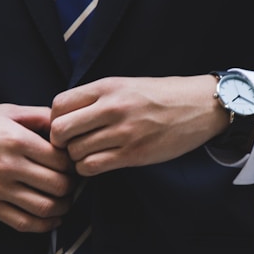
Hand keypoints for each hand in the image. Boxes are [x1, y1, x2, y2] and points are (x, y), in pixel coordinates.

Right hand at [0, 104, 74, 231]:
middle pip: (58, 185)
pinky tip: (51, 218)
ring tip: (65, 200)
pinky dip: (44, 225)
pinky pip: (23, 223)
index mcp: (16, 139)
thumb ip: (39, 116)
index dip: (73, 163)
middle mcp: (8, 166)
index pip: (61, 160)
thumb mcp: (6, 111)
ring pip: (45, 208)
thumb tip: (66, 124)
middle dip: (71, 186)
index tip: (73, 162)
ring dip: (63, 207)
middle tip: (72, 182)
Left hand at [50, 75, 229, 175]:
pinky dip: (88, 169)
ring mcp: (123, 132)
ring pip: (75, 152)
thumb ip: (95, 98)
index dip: (54, 119)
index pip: (58, 105)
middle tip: (70, 145)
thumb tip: (63, 116)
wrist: (199, 106)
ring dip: (76, 158)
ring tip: (88, 154)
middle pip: (60, 130)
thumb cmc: (160, 96)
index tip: (65, 127)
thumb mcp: (125, 85)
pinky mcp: (133, 154)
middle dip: (60, 142)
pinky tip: (98, 163)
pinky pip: (92, 167)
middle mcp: (112, 108)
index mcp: (107, 87)